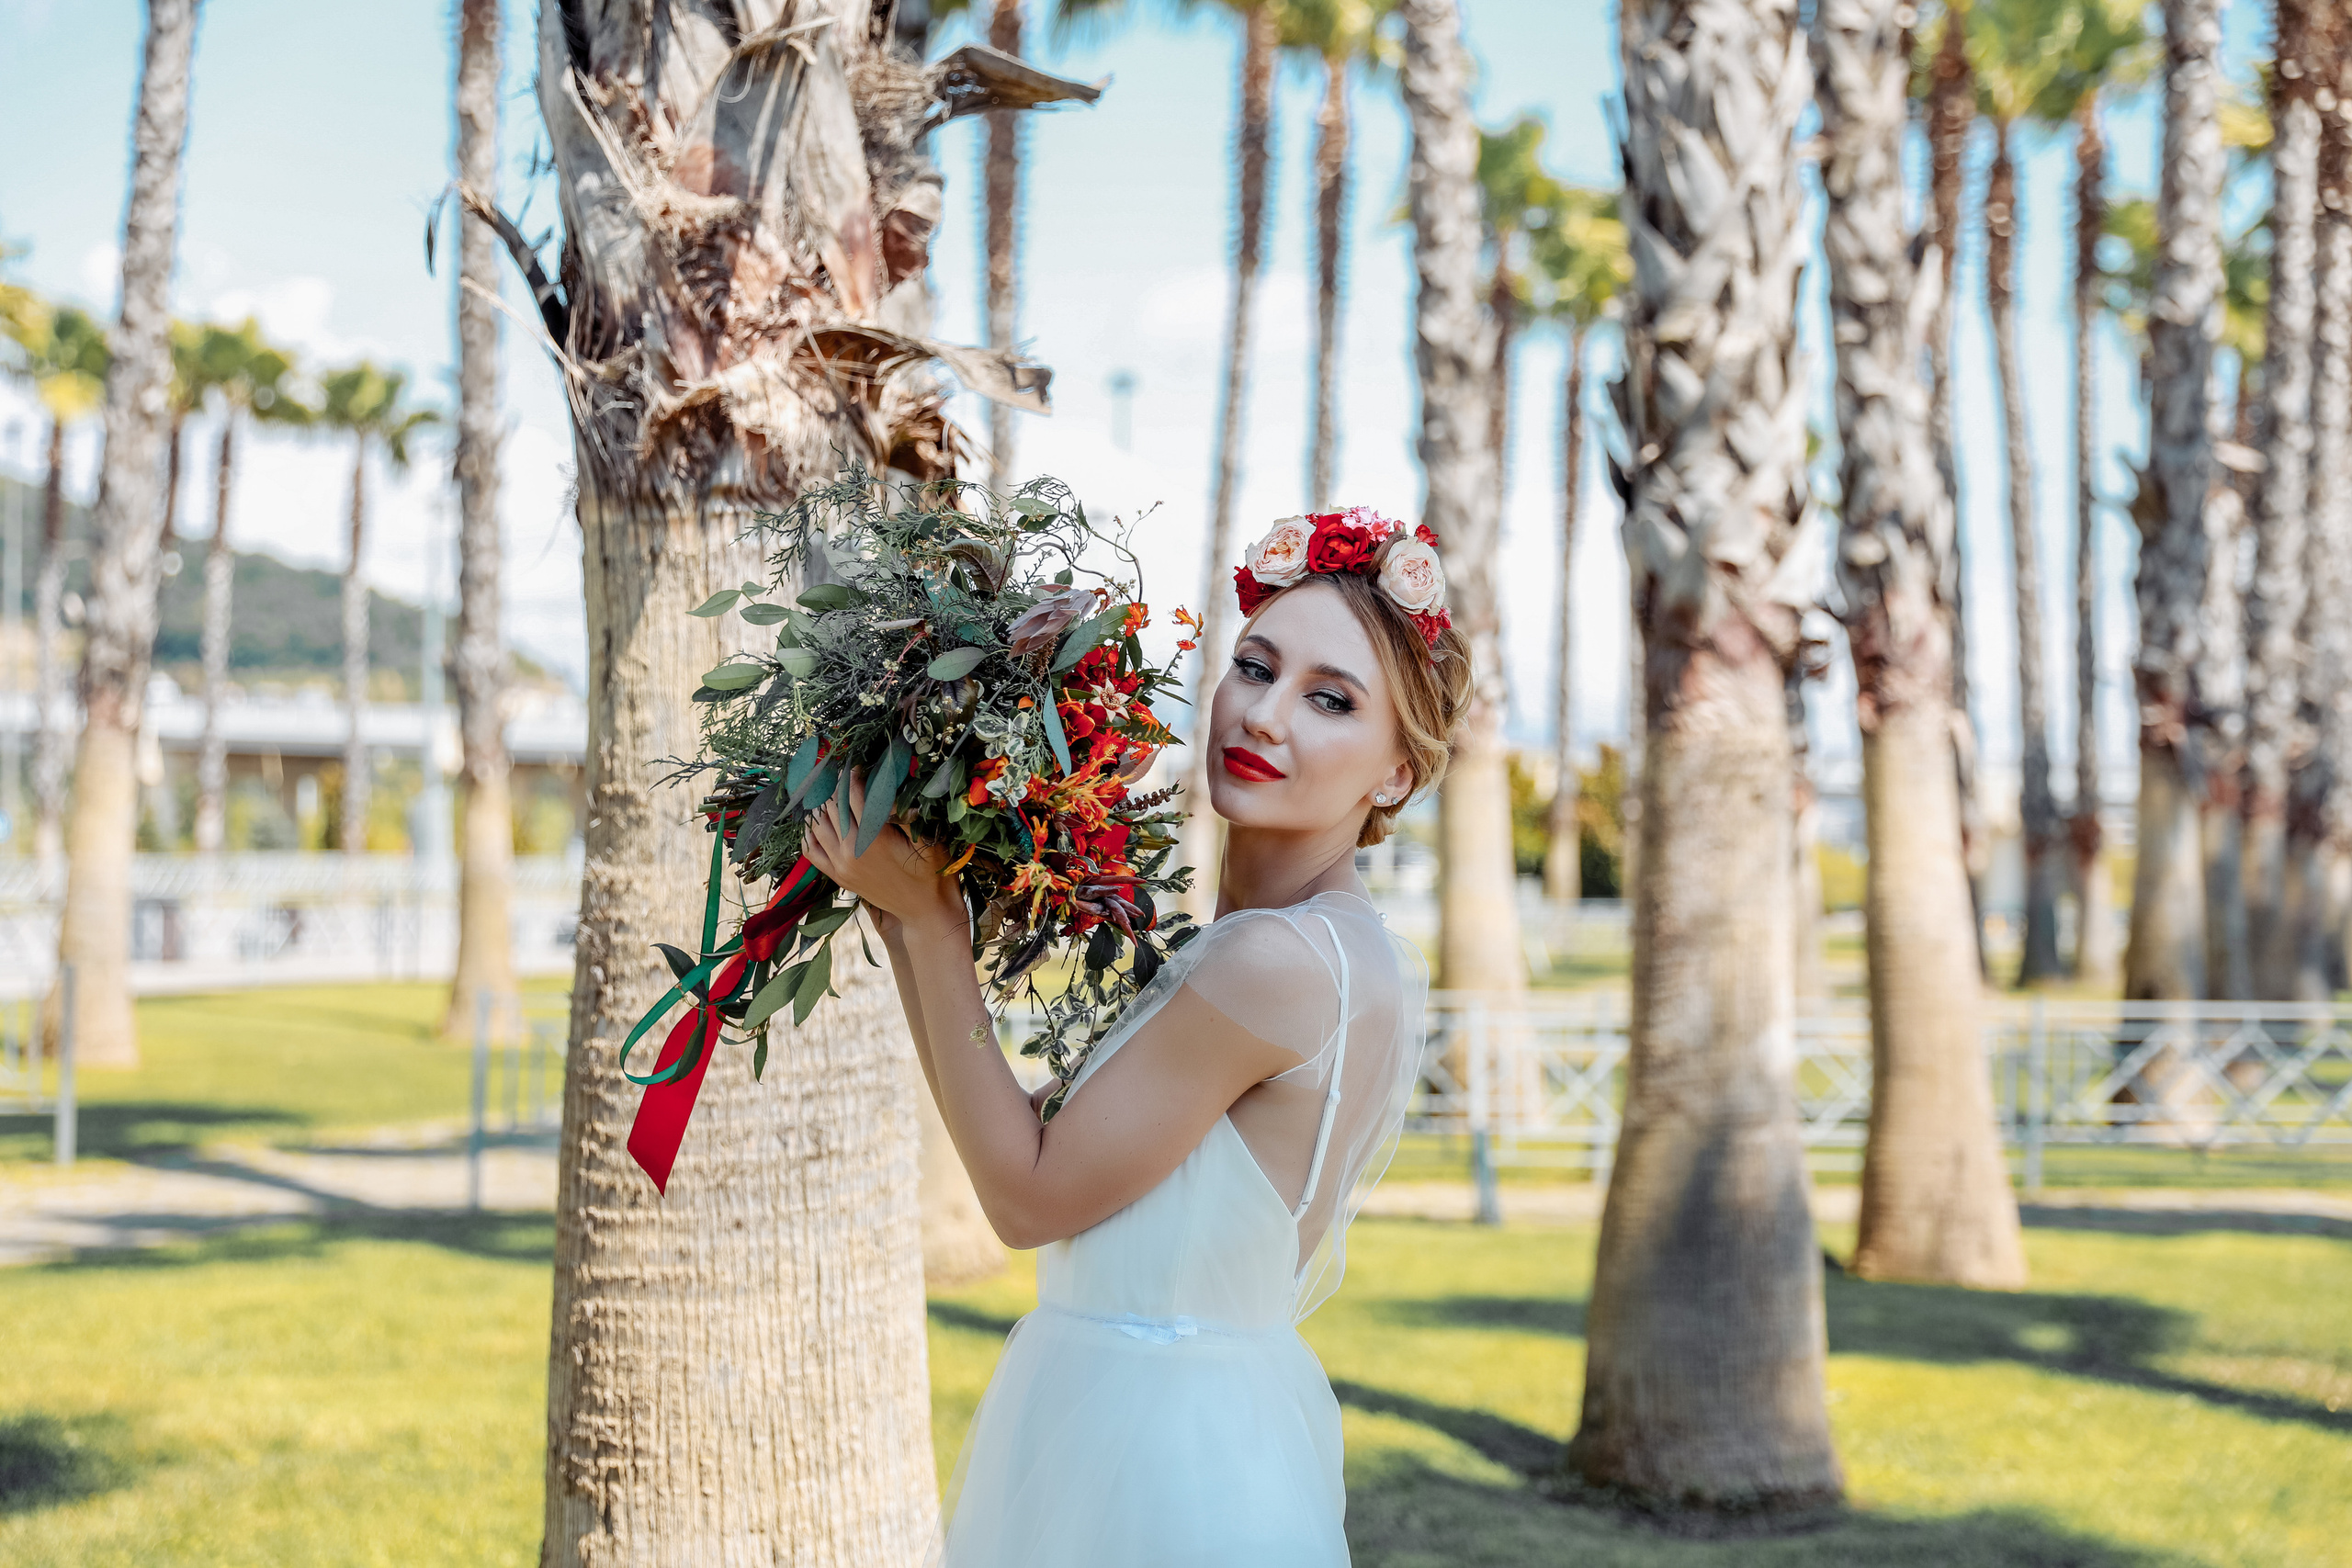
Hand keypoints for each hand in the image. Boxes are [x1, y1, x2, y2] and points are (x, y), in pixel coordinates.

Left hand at [802, 778, 966, 936]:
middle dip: (835, 785)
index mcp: (873, 838)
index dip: (852, 775)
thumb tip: (889, 785)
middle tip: (841, 773)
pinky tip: (817, 821)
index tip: (857, 765)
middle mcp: (851, 850)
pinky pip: (812, 851)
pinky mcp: (838, 877)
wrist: (924, 911)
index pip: (852, 795)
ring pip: (817, 825)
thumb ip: (906, 813)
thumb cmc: (931, 873)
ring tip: (830, 792)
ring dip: (821, 805)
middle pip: (832, 806)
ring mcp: (841, 865)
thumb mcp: (926, 839)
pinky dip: (810, 833)